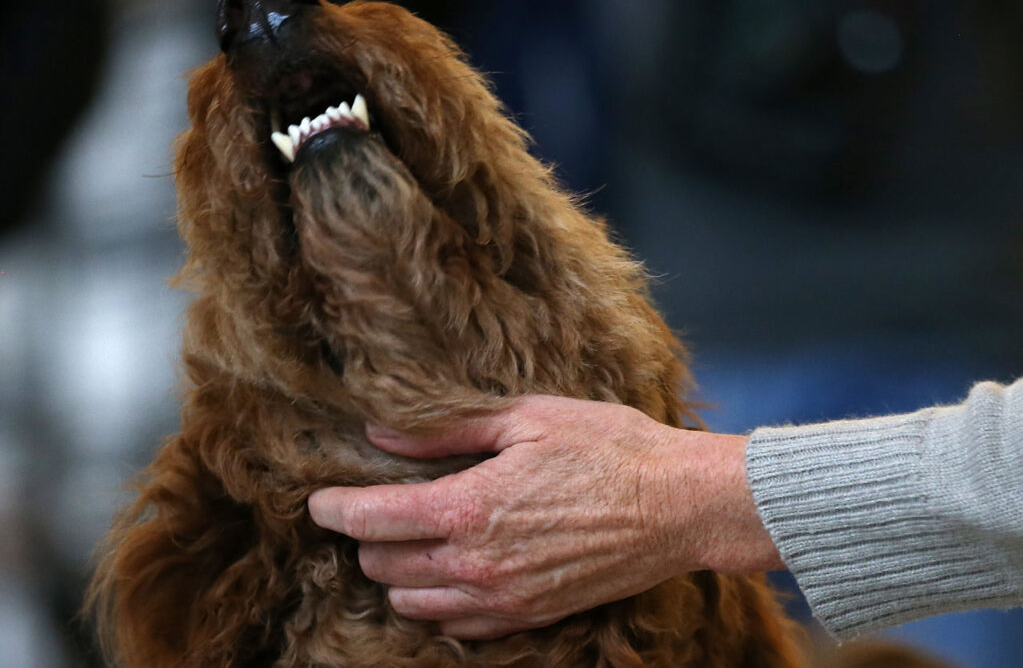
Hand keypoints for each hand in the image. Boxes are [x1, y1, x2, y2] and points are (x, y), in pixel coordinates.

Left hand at [307, 395, 782, 639]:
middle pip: (383, 565)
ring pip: (414, 603)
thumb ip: (448, 430)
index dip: (335, 508)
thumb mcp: (527, 418)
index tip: (320, 498)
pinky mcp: (530, 616)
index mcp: (468, 508)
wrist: (678, 505)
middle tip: (372, 511)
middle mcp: (476, 564)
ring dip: (398, 575)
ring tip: (407, 543)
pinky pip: (458, 627)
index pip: (371, 520)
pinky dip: (438, 606)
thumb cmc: (609, 448)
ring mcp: (503, 598)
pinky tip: (450, 578)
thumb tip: (381, 433)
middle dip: (366, 539)